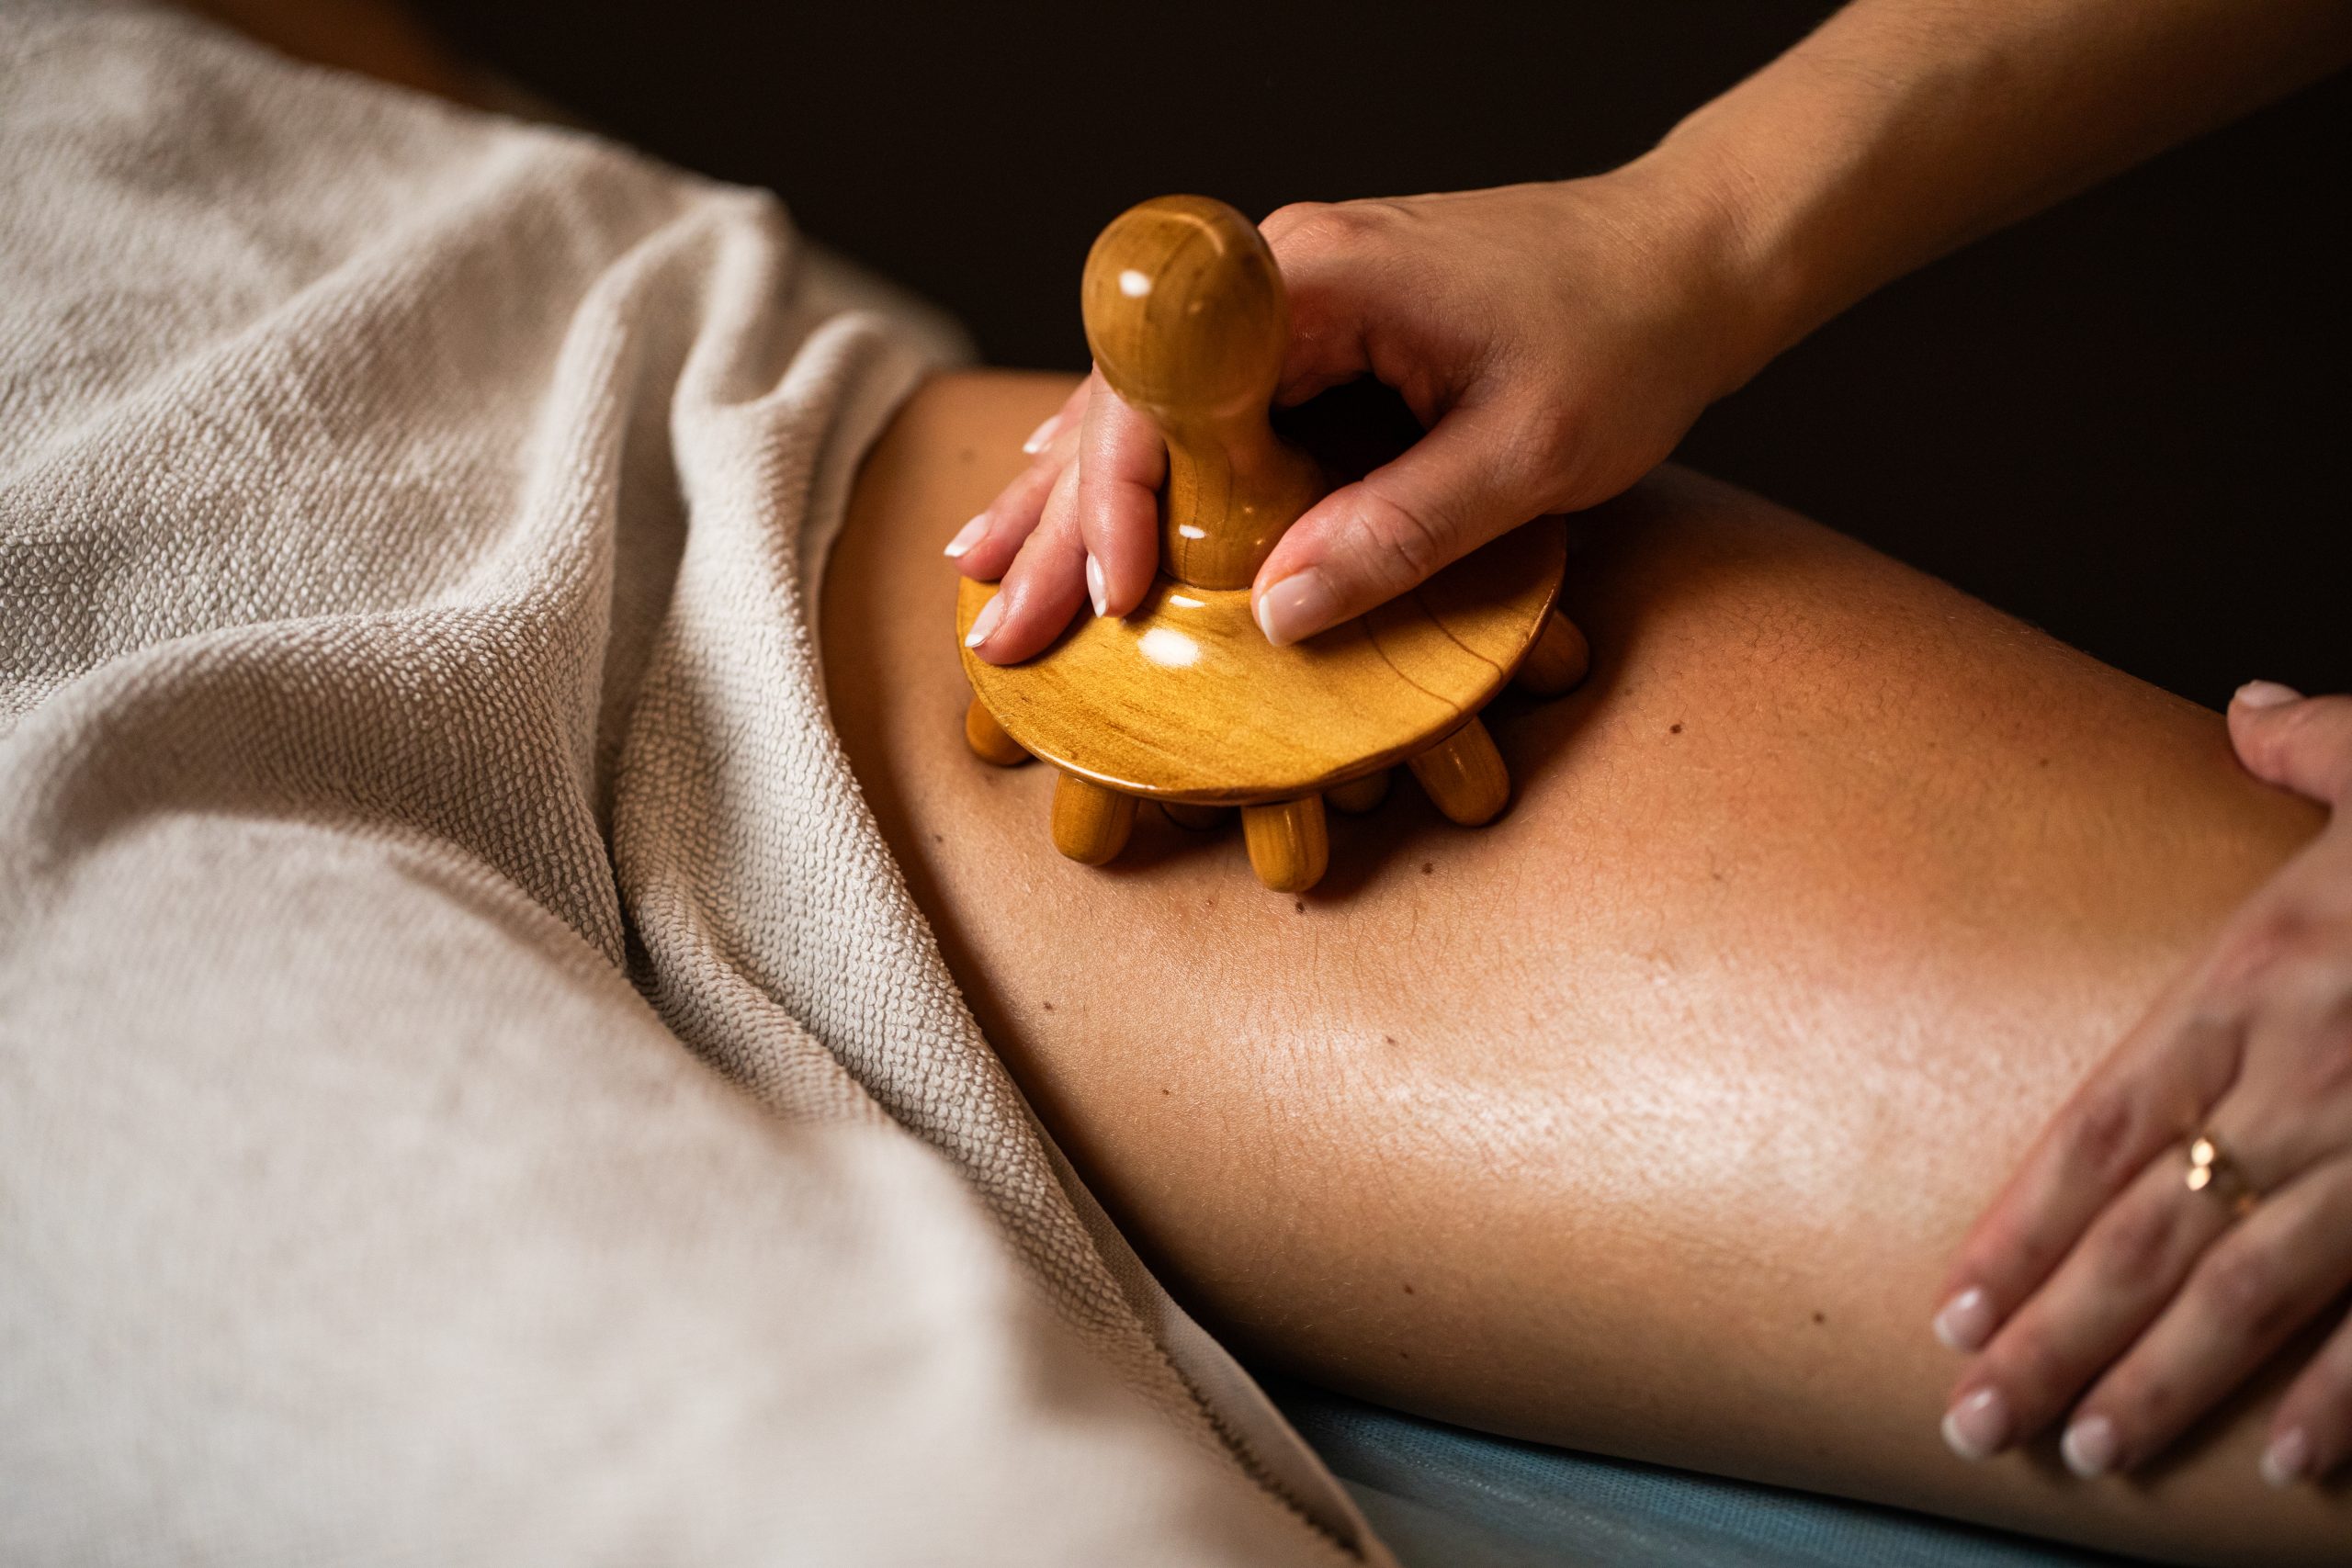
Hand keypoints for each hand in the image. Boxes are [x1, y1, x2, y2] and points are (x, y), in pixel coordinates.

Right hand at [947, 169, 1769, 663]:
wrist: (1694, 253)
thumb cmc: (1629, 333)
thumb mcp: (1528, 452)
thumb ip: (1402, 530)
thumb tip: (1278, 616)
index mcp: (1320, 279)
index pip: (1165, 384)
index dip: (1119, 494)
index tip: (1112, 591)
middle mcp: (1284, 275)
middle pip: (1129, 395)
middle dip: (1056, 517)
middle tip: (996, 624)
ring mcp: (1293, 298)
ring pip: (1146, 398)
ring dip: (1069, 491)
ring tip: (987, 566)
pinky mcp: (1316, 328)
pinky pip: (1197, 399)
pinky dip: (1131, 462)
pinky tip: (1071, 498)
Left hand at [1934, 682, 2351, 1486]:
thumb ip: (2313, 752)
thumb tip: (2253, 714)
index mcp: (2252, 983)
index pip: (2098, 1130)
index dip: (2017, 1227)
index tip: (1950, 1309)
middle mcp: (2303, 1078)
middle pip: (2146, 1232)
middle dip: (2052, 1339)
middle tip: (1972, 1421)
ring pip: (2249, 1290)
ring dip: (2161, 1383)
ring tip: (2083, 1455)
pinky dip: (2347, 1396)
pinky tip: (2281, 1461)